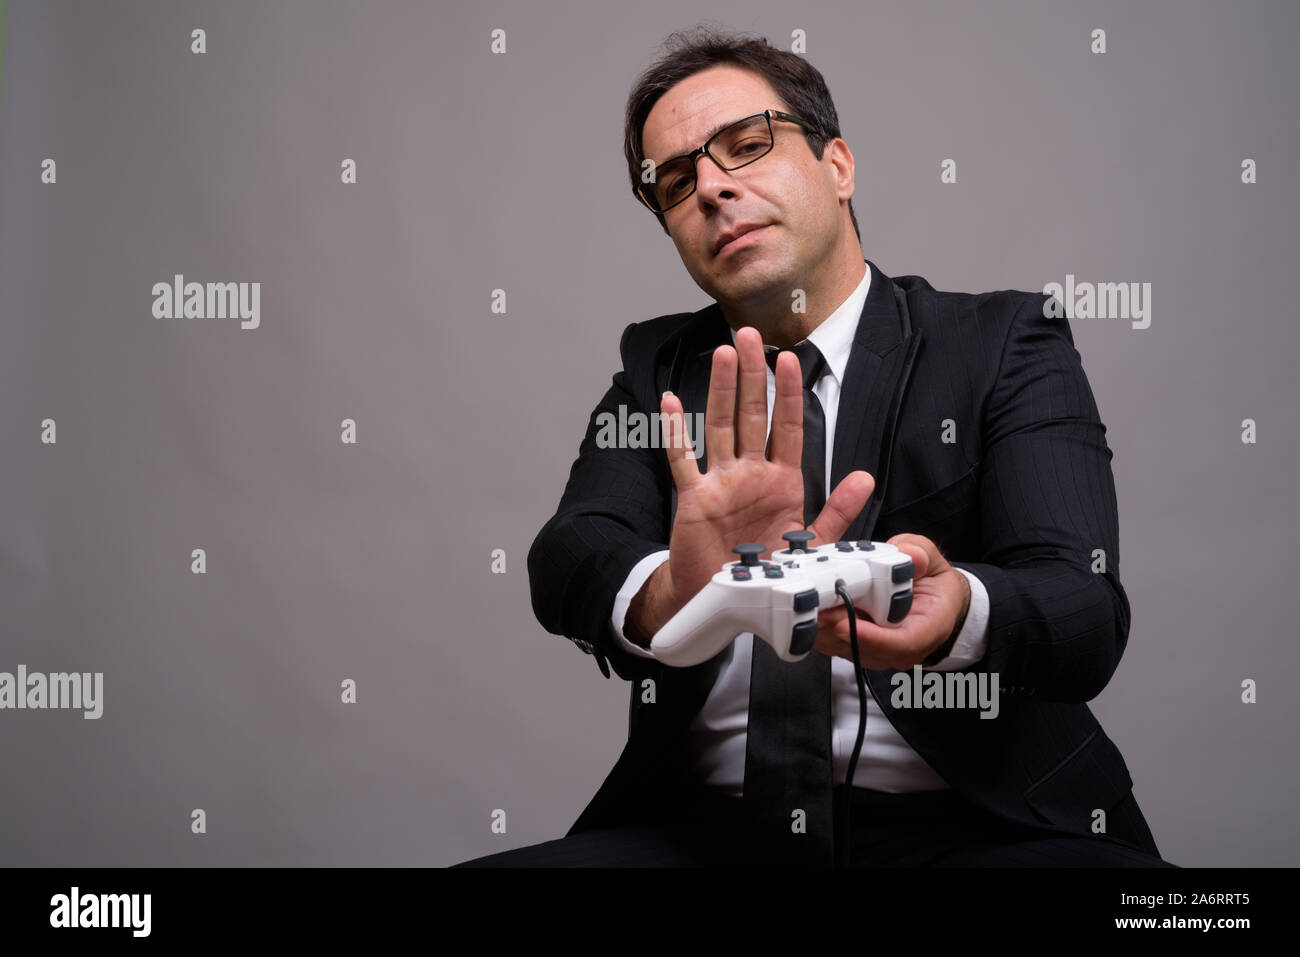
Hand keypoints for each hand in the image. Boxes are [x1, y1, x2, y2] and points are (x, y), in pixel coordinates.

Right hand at [628, 326, 873, 642]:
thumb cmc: (767, 571)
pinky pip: (683, 460)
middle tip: (750, 335)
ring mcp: (721, 482)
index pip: (787, 427)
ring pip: (721, 426)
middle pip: (752, 414)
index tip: (791, 359)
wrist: (728, 601)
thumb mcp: (810, 542)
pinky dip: (676, 431)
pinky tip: (671, 402)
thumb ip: (838, 510)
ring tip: (724, 354)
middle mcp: (750, 474)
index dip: (788, 393)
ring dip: (722, 390)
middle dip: (753, 374)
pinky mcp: (694, 499)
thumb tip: (865, 477)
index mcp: (782, 481)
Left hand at [812, 533, 970, 669]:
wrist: (932, 601)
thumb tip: (911, 556)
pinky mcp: (859, 647)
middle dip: (836, 628)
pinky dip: (820, 629)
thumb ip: (921, 554)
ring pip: (845, 648)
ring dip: (823, 629)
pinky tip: (808, 611)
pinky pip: (835, 644)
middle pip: (865, 647)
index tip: (844, 624)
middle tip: (814, 608)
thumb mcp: (933, 560)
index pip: (902, 642)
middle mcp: (902, 647)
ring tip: (806, 606)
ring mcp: (879, 650)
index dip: (871, 637)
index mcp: (928, 628)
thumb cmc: (933, 584)